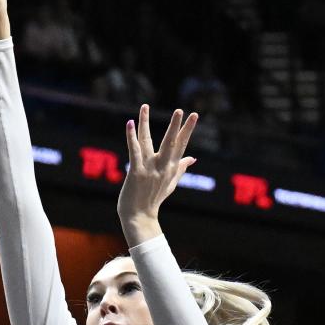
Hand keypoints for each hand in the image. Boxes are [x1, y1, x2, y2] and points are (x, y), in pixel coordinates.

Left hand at [119, 104, 197, 241]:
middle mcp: (162, 167)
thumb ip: (181, 168)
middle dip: (176, 126)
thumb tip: (193, 158)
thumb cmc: (153, 199)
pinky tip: (130, 124)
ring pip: (148, 142)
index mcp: (171, 168)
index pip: (181, 145)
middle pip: (171, 143)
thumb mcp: (171, 183)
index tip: (194, 115)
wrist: (140, 217)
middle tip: (180, 110)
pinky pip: (134, 152)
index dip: (187, 130)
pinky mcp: (136, 173)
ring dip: (145, 123)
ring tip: (145, 107)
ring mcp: (149, 169)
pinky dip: (131, 137)